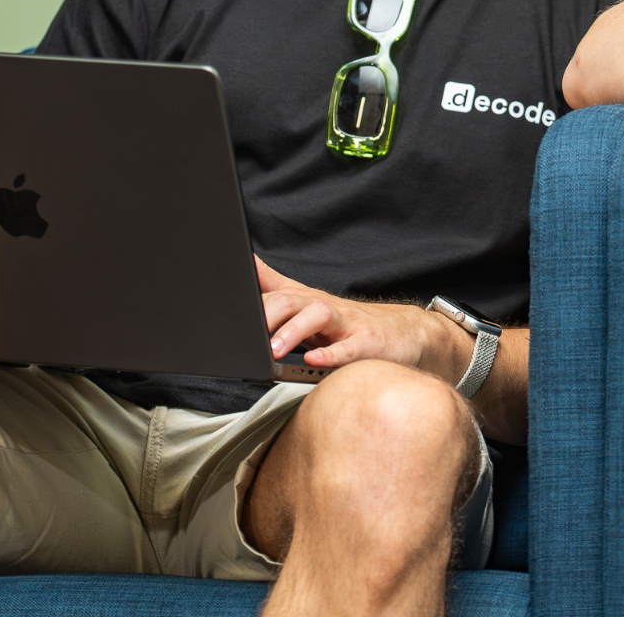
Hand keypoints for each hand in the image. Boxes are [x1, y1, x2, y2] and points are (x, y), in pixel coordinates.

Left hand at [256, 257, 465, 380]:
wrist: (400, 333)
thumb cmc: (347, 323)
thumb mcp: (306, 301)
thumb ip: (274, 283)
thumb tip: (245, 262)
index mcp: (304, 301)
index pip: (271, 294)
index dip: (246, 300)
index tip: (223, 308)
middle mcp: (323, 307)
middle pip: (291, 300)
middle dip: (266, 316)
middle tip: (245, 337)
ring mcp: (346, 324)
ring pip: (318, 316)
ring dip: (293, 331)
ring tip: (273, 349)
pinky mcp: (367, 343)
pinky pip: (348, 349)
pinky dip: (331, 355)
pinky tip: (315, 360)